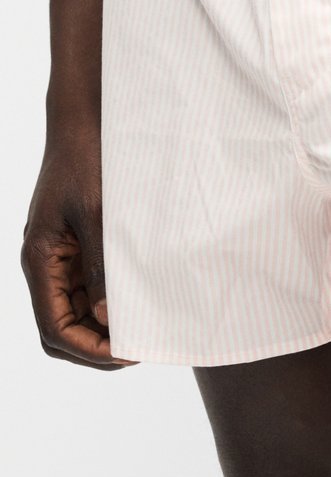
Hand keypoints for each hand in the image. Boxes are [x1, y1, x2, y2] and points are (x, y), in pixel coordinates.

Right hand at [20, 129, 137, 369]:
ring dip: (105, 325)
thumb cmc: (86, 161)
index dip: (89, 349)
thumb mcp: (97, 214)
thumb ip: (102, 267)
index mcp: (40, 260)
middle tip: (138, 349)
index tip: (127, 354)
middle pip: (62, 326)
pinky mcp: (78, 244)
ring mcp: (61, 256)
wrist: (84, 122)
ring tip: (144, 328)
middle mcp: (46, 264)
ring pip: (77, 310)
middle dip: (96, 345)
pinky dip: (110, 300)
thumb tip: (110, 319)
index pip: (55, 327)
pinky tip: (140, 299)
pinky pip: (90, 285)